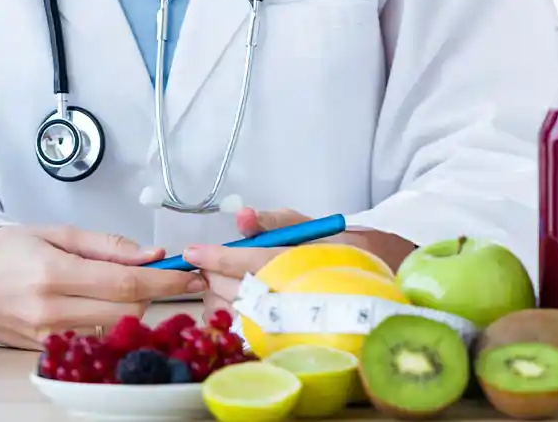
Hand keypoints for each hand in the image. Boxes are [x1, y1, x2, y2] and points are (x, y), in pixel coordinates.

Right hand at [0, 224, 205, 348]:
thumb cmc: (3, 250)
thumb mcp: (55, 232)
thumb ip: (107, 245)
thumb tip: (151, 254)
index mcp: (54, 272)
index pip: (126, 283)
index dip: (165, 280)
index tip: (188, 275)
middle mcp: (51, 309)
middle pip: (128, 309)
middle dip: (150, 292)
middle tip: (153, 274)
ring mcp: (48, 335)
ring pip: (114, 327)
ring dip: (129, 307)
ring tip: (117, 285)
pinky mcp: (46, 350)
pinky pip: (94, 338)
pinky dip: (106, 321)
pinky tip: (99, 304)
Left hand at [183, 208, 418, 315]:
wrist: (366, 285)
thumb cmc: (331, 251)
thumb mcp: (305, 226)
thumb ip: (272, 219)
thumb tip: (242, 217)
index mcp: (291, 265)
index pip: (243, 262)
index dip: (214, 256)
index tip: (191, 252)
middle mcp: (285, 296)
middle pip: (230, 288)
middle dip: (211, 273)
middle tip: (205, 262)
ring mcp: (281, 322)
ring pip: (230, 311)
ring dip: (216, 294)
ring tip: (221, 280)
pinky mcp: (277, 340)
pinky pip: (239, 332)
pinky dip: (226, 317)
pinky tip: (230, 303)